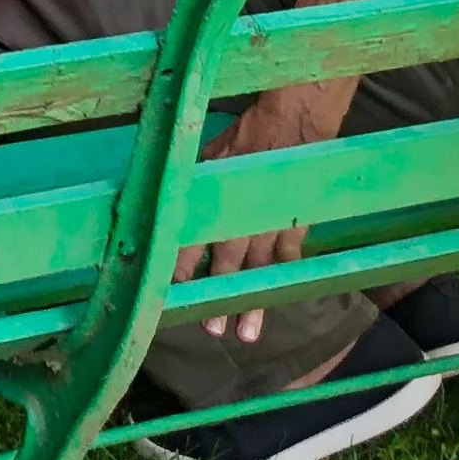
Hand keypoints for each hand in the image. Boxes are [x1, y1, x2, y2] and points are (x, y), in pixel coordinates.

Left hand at [172, 82, 349, 340]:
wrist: (290, 126)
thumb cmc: (243, 138)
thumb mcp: (206, 157)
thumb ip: (191, 185)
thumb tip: (163, 202)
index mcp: (214, 204)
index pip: (191, 243)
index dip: (179, 269)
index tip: (171, 294)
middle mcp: (240, 221)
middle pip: (227, 268)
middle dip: (219, 299)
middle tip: (212, 330)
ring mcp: (270, 226)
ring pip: (259, 272)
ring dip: (253, 302)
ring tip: (247, 333)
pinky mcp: (295, 224)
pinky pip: (288, 257)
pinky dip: (283, 277)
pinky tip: (280, 296)